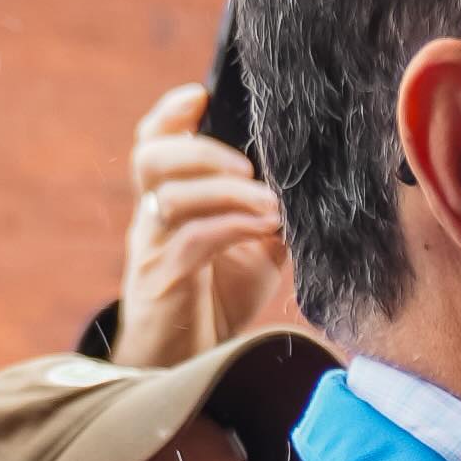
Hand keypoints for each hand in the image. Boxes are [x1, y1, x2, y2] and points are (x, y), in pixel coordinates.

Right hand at [113, 84, 298, 364]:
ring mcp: (153, 249)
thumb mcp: (253, 250)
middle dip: (201, 150)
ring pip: (171, 197)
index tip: (199, 93)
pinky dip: (232, 227)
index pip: (152, 144)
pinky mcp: (164, 281)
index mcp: (168, 202)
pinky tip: (264, 229)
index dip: (169, 114)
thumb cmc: (217, 301)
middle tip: (247, 165)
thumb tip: (310, 188)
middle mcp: (152, 219)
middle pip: (150, 159)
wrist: (186, 366)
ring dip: (226, 192)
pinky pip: (193, 240)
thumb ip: (268, 216)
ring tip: (270, 203)